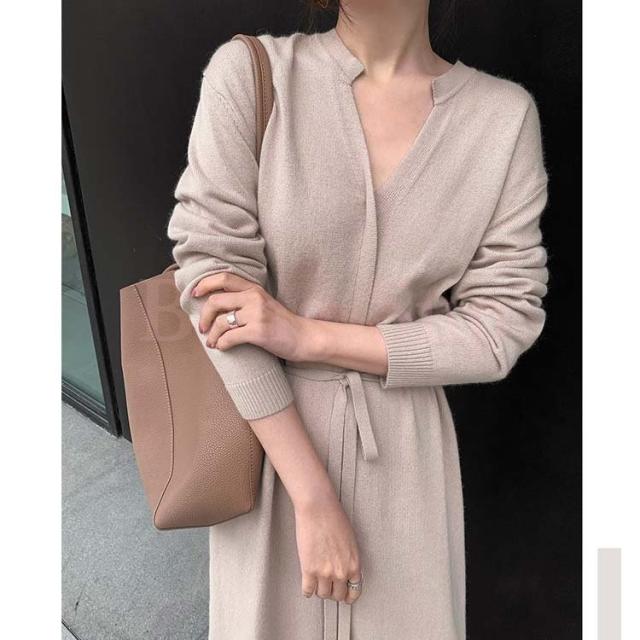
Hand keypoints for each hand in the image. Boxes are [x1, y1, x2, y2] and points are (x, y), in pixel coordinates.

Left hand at [192, 271, 312, 359]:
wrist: (304, 337)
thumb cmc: (282, 324)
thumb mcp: (264, 303)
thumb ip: (245, 300)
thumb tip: (216, 305)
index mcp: (254, 289)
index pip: (223, 278)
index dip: (204, 284)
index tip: (195, 294)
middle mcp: (254, 298)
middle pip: (216, 301)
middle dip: (203, 316)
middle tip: (202, 328)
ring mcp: (257, 314)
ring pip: (221, 322)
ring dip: (211, 335)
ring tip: (211, 342)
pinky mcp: (258, 332)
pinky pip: (229, 338)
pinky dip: (221, 344)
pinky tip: (222, 347)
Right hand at [294, 492, 362, 604]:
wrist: (318, 509)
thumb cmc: (334, 519)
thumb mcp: (350, 541)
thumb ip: (349, 559)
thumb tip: (345, 572)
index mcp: (354, 564)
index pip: (354, 592)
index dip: (348, 596)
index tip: (344, 595)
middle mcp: (341, 572)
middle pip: (337, 595)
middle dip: (334, 592)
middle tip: (329, 586)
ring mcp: (324, 573)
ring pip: (322, 594)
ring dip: (320, 589)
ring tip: (317, 582)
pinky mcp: (308, 570)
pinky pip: (308, 591)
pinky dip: (307, 590)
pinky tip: (307, 584)